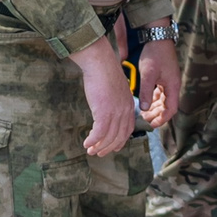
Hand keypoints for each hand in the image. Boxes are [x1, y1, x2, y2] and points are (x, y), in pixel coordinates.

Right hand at [76, 40, 137, 156]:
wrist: (100, 63)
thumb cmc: (104, 72)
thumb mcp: (114, 88)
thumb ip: (114, 99)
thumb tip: (106, 106)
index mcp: (129, 105)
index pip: (128, 129)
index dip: (120, 140)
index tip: (113, 147)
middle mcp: (125, 111)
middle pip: (119, 136)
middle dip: (109, 148)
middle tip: (99, 153)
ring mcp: (115, 113)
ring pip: (109, 137)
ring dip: (99, 147)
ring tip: (90, 151)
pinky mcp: (104, 113)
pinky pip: (99, 133)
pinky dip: (93, 140)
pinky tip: (86, 144)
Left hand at [136, 38, 182, 128]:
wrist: (158, 36)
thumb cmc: (154, 53)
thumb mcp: (148, 74)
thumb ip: (146, 92)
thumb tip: (144, 109)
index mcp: (172, 86)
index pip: (170, 109)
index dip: (162, 119)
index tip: (152, 125)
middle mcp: (173, 85)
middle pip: (167, 106)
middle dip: (157, 115)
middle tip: (144, 120)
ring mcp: (169, 80)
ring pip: (163, 99)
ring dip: (155, 107)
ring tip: (143, 113)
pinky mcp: (164, 75)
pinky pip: (160, 91)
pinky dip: (154, 98)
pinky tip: (146, 100)